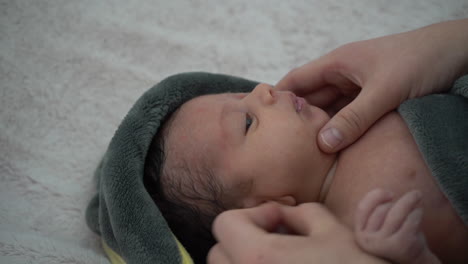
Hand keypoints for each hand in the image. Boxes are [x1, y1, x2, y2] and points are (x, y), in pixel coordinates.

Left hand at [207, 202, 388, 263]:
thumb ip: (301, 213)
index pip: (224, 224)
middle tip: (276, 240)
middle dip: (241, 240)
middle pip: (218, 253)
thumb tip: (284, 215)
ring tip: (278, 261)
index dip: (252, 215)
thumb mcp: (333, 231)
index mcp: (259, 257)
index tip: (279, 221)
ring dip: (243, 261)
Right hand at [276, 19, 467, 152]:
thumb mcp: (385, 91)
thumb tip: (322, 144)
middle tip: (279, 147)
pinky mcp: (370, 98)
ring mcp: (356, 87)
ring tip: (300, 152)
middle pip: (309, 99)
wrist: (455, 53)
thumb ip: (354, 119)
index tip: (260, 120)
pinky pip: (347, 116)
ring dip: (318, 127)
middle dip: (295, 120)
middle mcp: (342, 75)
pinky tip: (330, 147)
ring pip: (328, 110)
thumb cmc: (419, 61)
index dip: (276, 98)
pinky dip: (338, 130)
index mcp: (337, 63)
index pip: (296, 80)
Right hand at [354, 189, 440, 263]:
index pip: (362, 208)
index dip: (375, 196)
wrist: (411, 259)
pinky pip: (409, 220)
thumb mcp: (379, 224)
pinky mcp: (401, 245)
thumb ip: (375, 209)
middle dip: (396, 202)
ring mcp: (383, 244)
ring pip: (395, 213)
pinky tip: (420, 210)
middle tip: (408, 200)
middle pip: (381, 209)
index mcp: (359, 234)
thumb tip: (386, 193)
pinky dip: (417, 212)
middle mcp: (368, 241)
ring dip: (409, 201)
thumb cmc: (396, 235)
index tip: (390, 193)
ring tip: (417, 196)